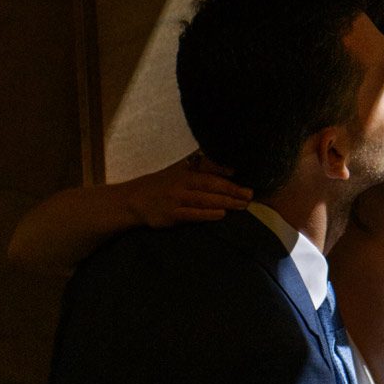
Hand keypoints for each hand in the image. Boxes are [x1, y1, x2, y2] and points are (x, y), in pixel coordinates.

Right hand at [128, 155, 251, 228]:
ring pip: (203, 200)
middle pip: (210, 186)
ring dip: (225, 202)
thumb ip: (202, 168)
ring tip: (242, 205)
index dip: (227, 175)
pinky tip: (221, 214)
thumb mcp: (179, 171)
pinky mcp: (170, 215)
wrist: (133, 200)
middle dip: (232, 190)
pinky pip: (191, 215)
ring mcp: (175, 200)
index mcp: (185, 173)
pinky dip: (206, 214)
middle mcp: (181, 184)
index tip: (244, 177)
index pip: (210, 173)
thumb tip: (229, 168)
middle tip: (250, 194)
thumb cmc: (163, 184)